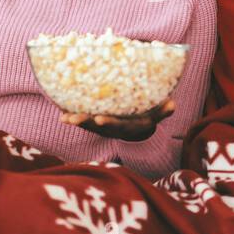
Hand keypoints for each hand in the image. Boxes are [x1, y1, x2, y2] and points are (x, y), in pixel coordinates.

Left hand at [60, 98, 174, 141]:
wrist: (137, 128)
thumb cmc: (147, 117)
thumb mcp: (156, 115)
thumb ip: (163, 111)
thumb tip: (172, 104)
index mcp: (127, 126)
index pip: (118, 125)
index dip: (109, 123)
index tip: (100, 119)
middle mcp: (114, 128)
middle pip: (98, 128)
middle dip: (86, 123)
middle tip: (74, 119)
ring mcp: (103, 127)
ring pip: (89, 126)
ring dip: (77, 122)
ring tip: (64, 118)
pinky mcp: (95, 123)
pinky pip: (84, 122)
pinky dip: (72, 118)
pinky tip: (61, 114)